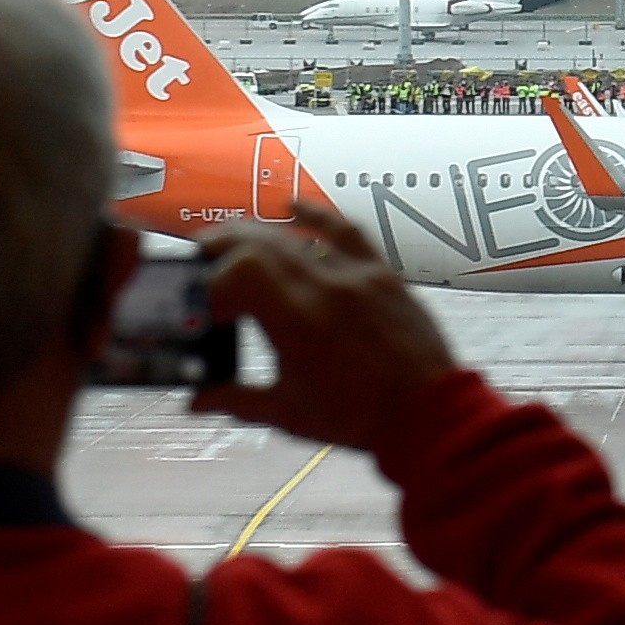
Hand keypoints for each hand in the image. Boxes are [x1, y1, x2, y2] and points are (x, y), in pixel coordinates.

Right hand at [195, 204, 460, 446]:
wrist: (428, 414)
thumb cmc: (359, 418)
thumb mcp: (289, 413)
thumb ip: (236, 400)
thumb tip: (195, 399)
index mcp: (296, 321)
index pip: (239, 273)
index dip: (213, 285)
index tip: (211, 310)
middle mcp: (324, 287)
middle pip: (260, 245)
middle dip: (221, 247)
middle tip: (199, 258)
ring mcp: (355, 276)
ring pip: (296, 238)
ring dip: (257, 234)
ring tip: (228, 239)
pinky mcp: (382, 274)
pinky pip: (347, 232)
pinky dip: (318, 216)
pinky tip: (292, 206)